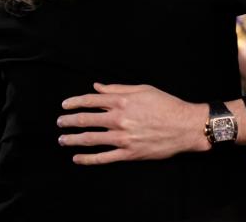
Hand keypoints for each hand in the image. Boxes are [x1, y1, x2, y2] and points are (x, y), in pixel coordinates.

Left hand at [57, 83, 210, 164]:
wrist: (185, 126)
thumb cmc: (167, 104)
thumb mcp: (143, 90)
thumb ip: (118, 89)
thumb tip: (97, 87)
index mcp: (122, 101)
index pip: (90, 100)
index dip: (74, 102)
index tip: (65, 105)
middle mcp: (119, 119)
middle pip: (86, 120)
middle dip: (69, 121)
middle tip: (60, 123)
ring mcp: (123, 138)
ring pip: (90, 139)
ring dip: (73, 140)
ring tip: (62, 140)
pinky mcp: (129, 153)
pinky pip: (104, 158)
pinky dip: (88, 159)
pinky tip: (77, 158)